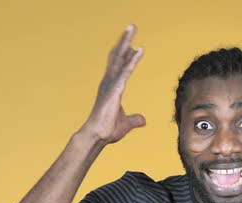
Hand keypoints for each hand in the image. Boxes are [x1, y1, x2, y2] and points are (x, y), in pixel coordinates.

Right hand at [79, 24, 144, 143]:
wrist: (97, 136)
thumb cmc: (107, 129)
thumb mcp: (126, 123)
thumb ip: (134, 119)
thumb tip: (143, 120)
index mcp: (111, 87)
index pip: (119, 66)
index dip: (125, 54)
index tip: (132, 44)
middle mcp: (109, 82)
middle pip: (117, 56)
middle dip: (124, 41)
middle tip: (131, 27)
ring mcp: (111, 84)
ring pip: (120, 58)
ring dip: (127, 42)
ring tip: (132, 28)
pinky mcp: (115, 89)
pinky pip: (126, 71)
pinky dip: (132, 60)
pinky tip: (139, 50)